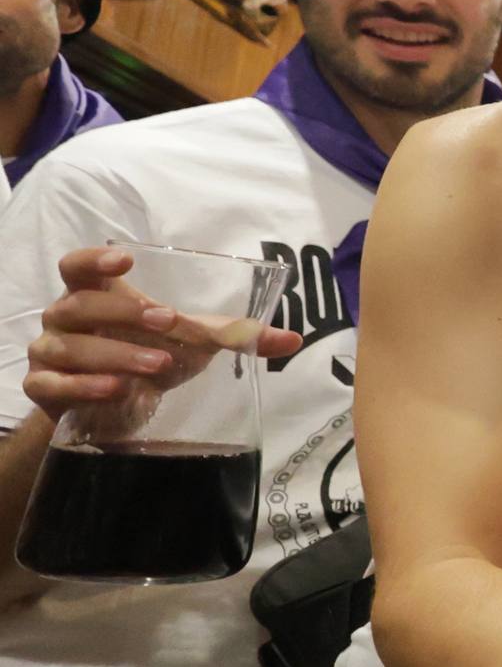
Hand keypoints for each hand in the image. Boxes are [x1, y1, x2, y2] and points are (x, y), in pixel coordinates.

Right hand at [22, 246, 302, 426]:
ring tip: (157, 364)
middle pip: (78, 305)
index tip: (126, 261)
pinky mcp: (44, 389)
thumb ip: (235, 335)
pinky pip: (52, 384)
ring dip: (114, 355)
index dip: (95, 259)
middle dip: (123, 313)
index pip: (76, 265)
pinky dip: (84, 386)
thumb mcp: (190, 342)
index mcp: (95, 295)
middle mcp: (64, 319)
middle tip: (167, 321)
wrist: (110, 407)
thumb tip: (292, 340)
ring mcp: (49, 354)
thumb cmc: (145, 355)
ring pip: (68, 347)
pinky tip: (117, 389)